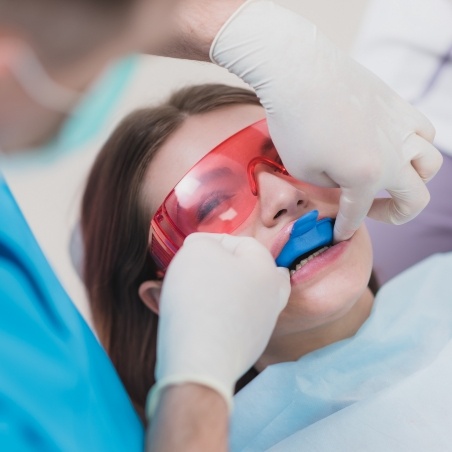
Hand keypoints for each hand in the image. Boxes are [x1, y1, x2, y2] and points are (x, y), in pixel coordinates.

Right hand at [147, 233, 289, 415]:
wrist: (201, 360)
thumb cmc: (200, 297)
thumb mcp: (197, 251)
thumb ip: (203, 242)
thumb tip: (204, 249)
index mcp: (266, 268)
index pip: (242, 242)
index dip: (212, 241)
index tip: (188, 250)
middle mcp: (272, 296)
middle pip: (253, 272)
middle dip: (227, 267)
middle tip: (204, 269)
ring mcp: (262, 325)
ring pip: (244, 298)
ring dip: (220, 292)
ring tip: (193, 293)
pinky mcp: (248, 349)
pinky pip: (232, 323)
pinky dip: (218, 316)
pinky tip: (197, 318)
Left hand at [211, 0, 442, 240]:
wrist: (298, 71)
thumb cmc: (294, 123)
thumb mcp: (303, 170)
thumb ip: (331, 186)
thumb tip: (344, 183)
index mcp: (367, 176)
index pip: (358, 213)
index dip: (345, 228)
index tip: (338, 234)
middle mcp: (394, 155)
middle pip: (416, 198)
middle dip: (395, 215)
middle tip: (372, 212)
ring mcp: (401, 127)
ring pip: (430, 164)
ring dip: (413, 180)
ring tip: (389, 179)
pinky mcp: (398, 105)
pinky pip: (423, 131)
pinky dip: (415, 146)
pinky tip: (393, 145)